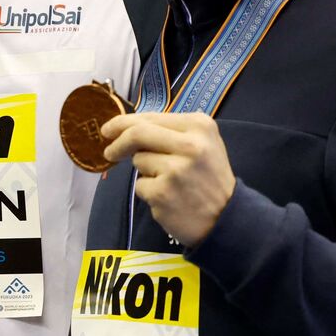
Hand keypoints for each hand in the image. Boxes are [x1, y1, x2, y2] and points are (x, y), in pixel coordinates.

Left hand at [102, 112, 235, 246]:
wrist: (227, 218)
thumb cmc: (209, 177)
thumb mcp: (202, 143)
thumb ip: (170, 131)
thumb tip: (125, 127)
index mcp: (199, 125)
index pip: (150, 117)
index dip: (123, 122)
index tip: (108, 129)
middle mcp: (190, 145)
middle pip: (137, 134)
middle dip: (118, 142)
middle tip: (109, 152)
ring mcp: (176, 170)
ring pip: (138, 161)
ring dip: (145, 171)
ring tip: (170, 181)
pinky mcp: (163, 193)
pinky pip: (140, 185)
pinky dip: (148, 191)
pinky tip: (169, 197)